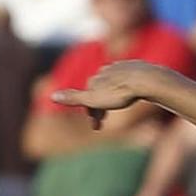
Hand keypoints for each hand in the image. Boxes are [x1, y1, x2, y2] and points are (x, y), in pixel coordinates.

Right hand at [53, 60, 167, 129]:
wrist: (145, 79)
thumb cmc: (119, 93)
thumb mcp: (93, 99)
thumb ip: (73, 98)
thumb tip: (51, 95)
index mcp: (94, 79)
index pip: (88, 98)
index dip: (91, 114)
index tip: (96, 128)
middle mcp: (105, 71)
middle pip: (99, 91)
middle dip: (100, 106)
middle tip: (103, 123)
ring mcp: (120, 68)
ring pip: (113, 84)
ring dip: (112, 97)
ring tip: (119, 105)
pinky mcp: (135, 67)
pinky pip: (128, 79)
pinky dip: (126, 88)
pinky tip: (132, 93)